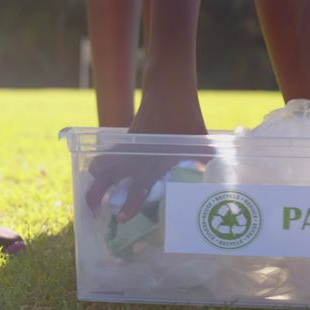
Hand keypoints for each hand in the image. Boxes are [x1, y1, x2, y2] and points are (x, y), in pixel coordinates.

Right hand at [85, 92, 210, 223]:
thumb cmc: (187, 117)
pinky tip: (98, 173)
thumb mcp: (202, 144)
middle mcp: (136, 157)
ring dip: (95, 181)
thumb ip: (207, 165)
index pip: (138, 187)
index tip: (121, 219)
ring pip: (102, 166)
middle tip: (92, 211)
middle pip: (107, 178)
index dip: (130, 205)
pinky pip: (107, 155)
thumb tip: (219, 183)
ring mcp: (127, 148)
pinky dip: (101, 164)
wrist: (169, 91)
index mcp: (154, 162)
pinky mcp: (124, 140)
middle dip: (96, 194)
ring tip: (91, 196)